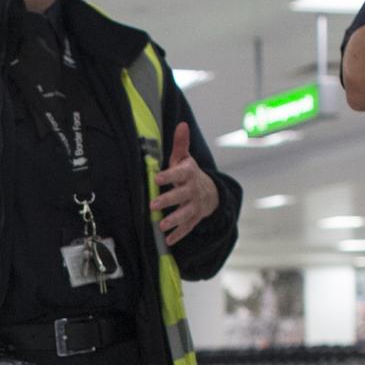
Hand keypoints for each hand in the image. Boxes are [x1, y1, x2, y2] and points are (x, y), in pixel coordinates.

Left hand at [150, 124, 219, 247]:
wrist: (211, 192)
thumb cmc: (189, 173)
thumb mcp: (185, 159)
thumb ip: (181, 144)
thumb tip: (181, 124)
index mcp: (189, 174)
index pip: (179, 173)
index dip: (169, 175)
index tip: (156, 177)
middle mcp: (193, 190)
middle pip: (181, 196)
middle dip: (168, 200)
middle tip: (153, 205)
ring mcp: (195, 205)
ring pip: (185, 213)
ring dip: (174, 220)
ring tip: (161, 226)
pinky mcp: (195, 218)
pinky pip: (188, 227)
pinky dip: (179, 234)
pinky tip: (168, 241)